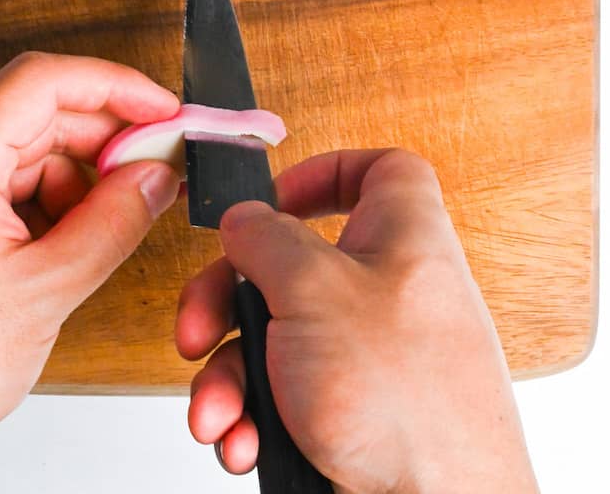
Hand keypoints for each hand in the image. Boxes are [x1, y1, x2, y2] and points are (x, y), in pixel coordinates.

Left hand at [0, 52, 180, 491]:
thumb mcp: (43, 294)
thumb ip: (112, 223)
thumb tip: (153, 177)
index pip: (42, 80)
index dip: (114, 86)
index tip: (161, 111)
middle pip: (33, 113)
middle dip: (100, 146)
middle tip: (151, 180)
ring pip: (18, 151)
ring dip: (69, 185)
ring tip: (93, 241)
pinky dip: (37, 207)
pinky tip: (55, 253)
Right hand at [175, 149, 538, 493]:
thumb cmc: (410, 408)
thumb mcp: (316, 294)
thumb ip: (269, 241)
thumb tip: (244, 218)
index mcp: (402, 240)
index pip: (380, 171)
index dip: (323, 172)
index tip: (271, 201)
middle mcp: (388, 293)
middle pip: (289, 264)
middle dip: (227, 302)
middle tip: (198, 330)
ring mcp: (368, 356)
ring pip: (274, 338)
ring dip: (228, 376)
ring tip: (220, 413)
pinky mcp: (348, 412)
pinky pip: (282, 394)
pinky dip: (253, 416)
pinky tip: (246, 439)